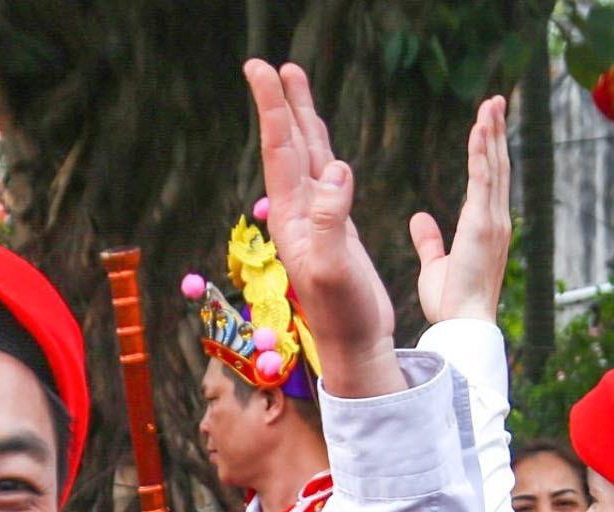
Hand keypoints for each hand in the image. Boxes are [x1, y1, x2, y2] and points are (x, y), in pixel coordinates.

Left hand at [245, 61, 403, 397]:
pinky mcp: (337, 227)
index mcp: (292, 215)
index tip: (259, 69)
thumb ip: (331, 221)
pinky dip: (324, 149)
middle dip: (279, 102)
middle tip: (268, 64)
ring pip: (308, 154)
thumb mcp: (333, 269)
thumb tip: (338, 171)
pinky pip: (327, 176)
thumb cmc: (342, 315)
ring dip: (300, 118)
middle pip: (288, 143)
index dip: (270, 107)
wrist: (354, 347)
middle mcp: (298, 212)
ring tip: (293, 82)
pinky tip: (324, 141)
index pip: (280, 149)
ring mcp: (317, 218)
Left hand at [410, 96, 511, 326]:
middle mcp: (495, 219)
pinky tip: (479, 129)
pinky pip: (482, 181)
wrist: (462, 325)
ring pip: (493, 166)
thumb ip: (430, 239)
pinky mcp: (482, 226)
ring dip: (492, 133)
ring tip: (492, 104)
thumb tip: (420, 217)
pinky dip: (481, 153)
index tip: (486, 122)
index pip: (488, 178)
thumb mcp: (436, 265)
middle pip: (497, 164)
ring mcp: (492, 221)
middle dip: (497, 131)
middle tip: (496, 100)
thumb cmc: (451, 302)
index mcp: (486, 226)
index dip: (488, 149)